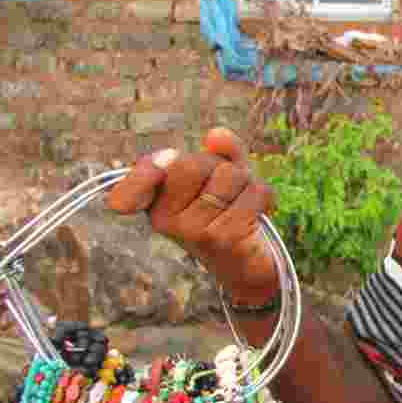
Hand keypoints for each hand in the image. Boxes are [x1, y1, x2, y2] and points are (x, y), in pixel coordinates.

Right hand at [105, 127, 277, 298]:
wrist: (247, 267)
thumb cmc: (228, 212)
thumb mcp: (222, 175)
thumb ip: (221, 150)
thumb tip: (215, 135)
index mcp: (154, 204)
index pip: (137, 180)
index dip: (149, 168)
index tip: (164, 161)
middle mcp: (165, 220)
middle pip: (191, 165)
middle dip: (218, 166)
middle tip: (223, 187)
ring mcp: (194, 232)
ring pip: (229, 175)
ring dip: (245, 182)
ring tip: (239, 203)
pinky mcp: (225, 240)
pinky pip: (255, 192)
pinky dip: (264, 196)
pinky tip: (257, 213)